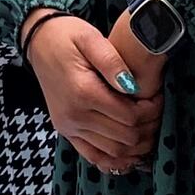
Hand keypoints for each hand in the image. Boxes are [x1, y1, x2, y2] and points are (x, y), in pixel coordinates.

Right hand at [21, 11, 161, 173]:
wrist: (37, 40)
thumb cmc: (65, 35)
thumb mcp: (90, 37)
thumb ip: (112, 61)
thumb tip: (132, 86)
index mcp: (83, 92)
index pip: (130, 117)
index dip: (151, 111)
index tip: (157, 96)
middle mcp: (74, 115)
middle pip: (125, 138)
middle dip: (148, 127)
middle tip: (155, 109)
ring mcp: (68, 126)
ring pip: (114, 152)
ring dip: (136, 144)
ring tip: (146, 124)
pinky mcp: (66, 130)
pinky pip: (94, 156)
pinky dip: (115, 158)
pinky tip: (129, 149)